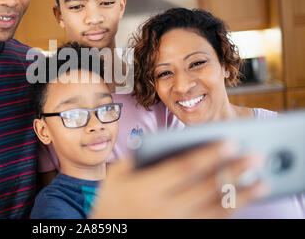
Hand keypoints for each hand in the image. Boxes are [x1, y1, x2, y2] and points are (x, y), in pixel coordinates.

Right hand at [90, 141, 268, 218]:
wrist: (110, 235)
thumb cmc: (112, 201)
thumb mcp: (116, 176)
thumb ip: (139, 158)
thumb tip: (171, 143)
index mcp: (144, 188)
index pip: (183, 168)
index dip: (208, 154)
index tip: (230, 141)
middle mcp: (163, 208)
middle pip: (206, 187)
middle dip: (233, 171)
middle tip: (255, 156)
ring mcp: (174, 224)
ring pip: (214, 209)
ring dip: (241, 195)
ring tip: (261, 181)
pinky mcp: (182, 232)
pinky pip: (210, 222)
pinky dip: (229, 212)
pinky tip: (242, 201)